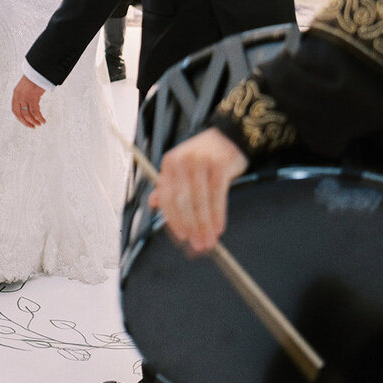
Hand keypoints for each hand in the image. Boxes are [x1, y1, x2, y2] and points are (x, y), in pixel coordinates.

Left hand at [11, 75, 45, 127]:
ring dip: (34, 121)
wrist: (38, 69)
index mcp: (16, 94)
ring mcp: (25, 97)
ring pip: (28, 114)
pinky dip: (39, 117)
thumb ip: (24, 95)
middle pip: (21, 114)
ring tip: (39, 124)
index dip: (19, 118)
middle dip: (26, 122)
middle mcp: (19, 97)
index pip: (15, 110)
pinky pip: (35, 111)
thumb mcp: (25, 87)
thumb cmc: (34, 77)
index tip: (25, 122)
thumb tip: (28, 105)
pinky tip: (43, 120)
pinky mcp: (33, 97)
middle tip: (33, 126)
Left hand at [148, 128, 248, 254]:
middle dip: (190, 227)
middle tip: (198, 245)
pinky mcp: (220, 164)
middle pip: (183, 201)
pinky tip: (219, 227)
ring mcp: (201, 161)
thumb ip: (168, 186)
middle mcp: (182, 161)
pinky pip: (218, 195)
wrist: (229, 137)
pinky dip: (218, 215)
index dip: (173, 220)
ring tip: (209, 241)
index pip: (166, 197)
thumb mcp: (182, 168)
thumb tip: (153, 203)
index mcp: (169, 163)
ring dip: (205, 226)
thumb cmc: (203, 157)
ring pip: (200, 201)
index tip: (181, 238)